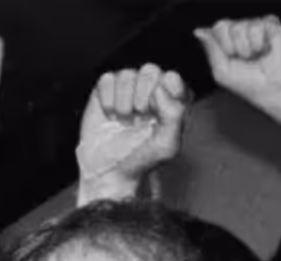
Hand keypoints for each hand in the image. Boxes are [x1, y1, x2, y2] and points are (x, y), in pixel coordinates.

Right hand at [76, 64, 188, 201]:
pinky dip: (107, 99)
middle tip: (139, 117)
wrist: (109, 171)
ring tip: (124, 120)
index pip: (173, 78)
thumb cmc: (141, 160)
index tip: (157, 111)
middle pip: (150, 70)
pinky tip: (110, 115)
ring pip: (127, 74)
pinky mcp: (106, 91)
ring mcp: (128, 89)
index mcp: (171, 100)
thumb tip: (160, 88)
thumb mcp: (167, 145)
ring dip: (124, 102)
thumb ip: (174, 114)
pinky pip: (107, 79)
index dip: (164, 92)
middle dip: (142, 96)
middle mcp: (151, 90)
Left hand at [194, 17, 280, 112]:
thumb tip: (199, 31)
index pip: (215, 30)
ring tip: (255, 56)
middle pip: (222, 25)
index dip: (221, 46)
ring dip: (246, 48)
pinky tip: (265, 50)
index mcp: (226, 41)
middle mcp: (240, 31)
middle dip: (231, 47)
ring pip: (240, 27)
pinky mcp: (271, 24)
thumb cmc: (250, 84)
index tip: (231, 60)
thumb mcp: (221, 71)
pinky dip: (259, 43)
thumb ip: (210, 49)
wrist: (274, 89)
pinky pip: (257, 26)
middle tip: (243, 59)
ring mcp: (255, 26)